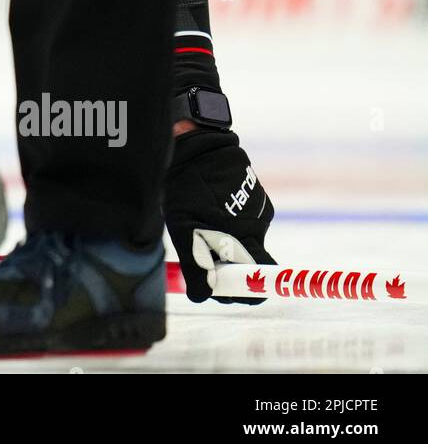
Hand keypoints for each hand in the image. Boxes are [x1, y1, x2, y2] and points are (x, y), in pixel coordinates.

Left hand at [164, 129, 274, 303]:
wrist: (197, 146)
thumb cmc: (185, 189)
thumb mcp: (183, 229)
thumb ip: (195, 264)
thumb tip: (201, 296)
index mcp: (242, 237)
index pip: (259, 278)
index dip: (244, 290)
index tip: (225, 290)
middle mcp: (256, 226)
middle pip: (253, 263)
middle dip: (233, 272)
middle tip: (209, 267)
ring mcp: (258, 211)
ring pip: (245, 240)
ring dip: (228, 242)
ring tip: (203, 225)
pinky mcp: (257, 197)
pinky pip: (244, 220)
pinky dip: (230, 222)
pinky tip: (212, 208)